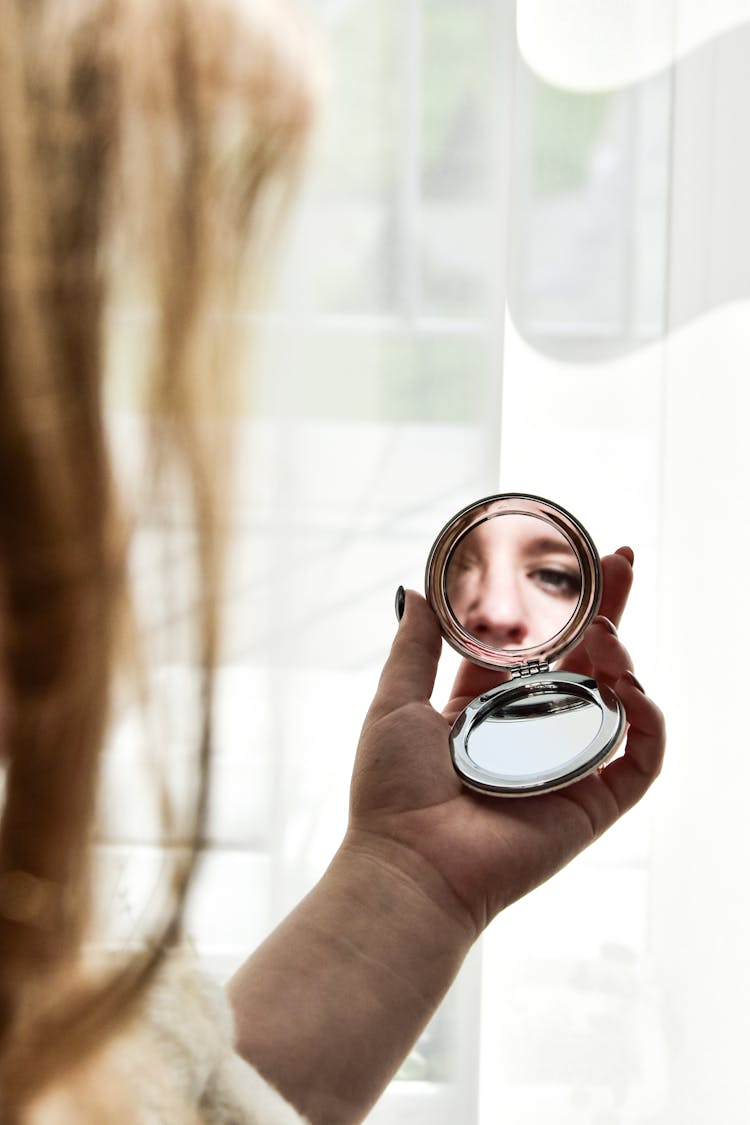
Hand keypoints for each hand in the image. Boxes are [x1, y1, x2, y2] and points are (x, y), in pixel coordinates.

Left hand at [348, 548, 663, 937]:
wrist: (410, 864)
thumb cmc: (392, 791)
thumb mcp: (396, 701)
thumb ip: (414, 646)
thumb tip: (410, 590)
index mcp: (489, 710)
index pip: (537, 648)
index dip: (559, 608)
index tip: (577, 561)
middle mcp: (532, 734)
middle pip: (585, 662)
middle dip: (609, 610)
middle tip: (624, 562)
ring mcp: (566, 766)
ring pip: (616, 701)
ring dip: (621, 657)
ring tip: (606, 632)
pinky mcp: (592, 802)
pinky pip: (639, 757)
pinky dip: (647, 720)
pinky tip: (629, 687)